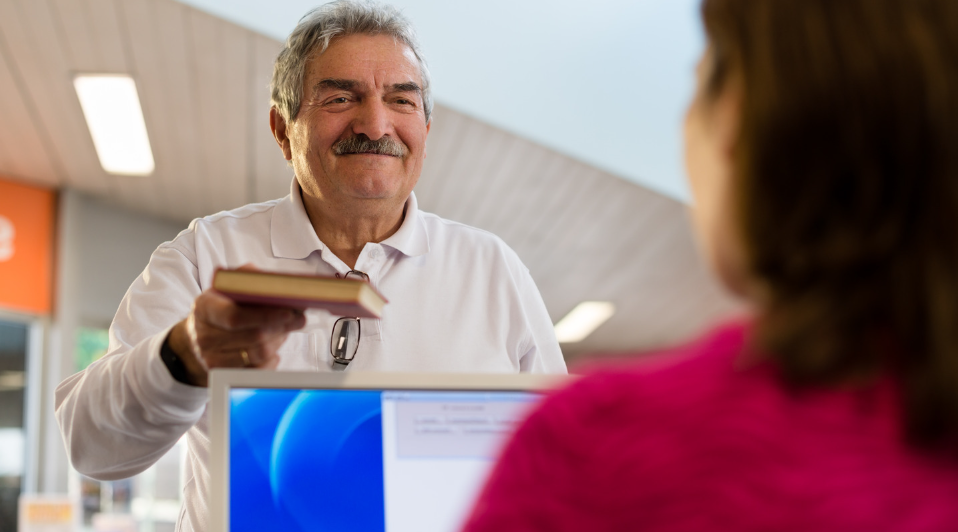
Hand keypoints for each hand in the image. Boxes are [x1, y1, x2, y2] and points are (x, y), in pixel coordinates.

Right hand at [166, 289, 305, 386]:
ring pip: (258, 354)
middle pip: (253, 336)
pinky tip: (274, 349)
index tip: (288, 312)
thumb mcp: (225, 288)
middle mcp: (204, 335)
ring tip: (286, 330)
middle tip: (298, 319)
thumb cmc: (219, 307)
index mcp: (205, 308)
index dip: (265, 315)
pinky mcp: (222, 374)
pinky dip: (271, 359)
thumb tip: (274, 280)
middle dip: (281, 327)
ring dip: (278, 341)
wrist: (198, 336)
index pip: (235, 315)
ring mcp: (211, 357)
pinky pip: (257, 370)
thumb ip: (246, 278)